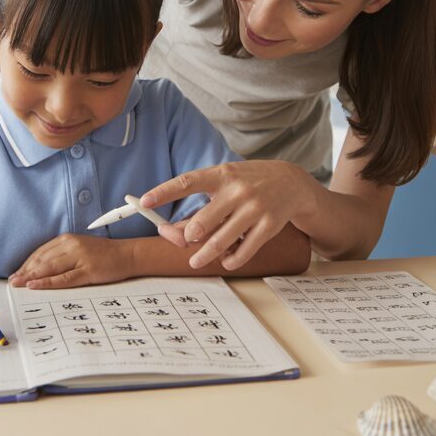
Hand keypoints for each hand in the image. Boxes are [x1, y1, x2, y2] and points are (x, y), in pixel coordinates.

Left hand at [9, 234, 134, 289]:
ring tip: (19, 284)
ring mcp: (80, 258)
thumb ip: (63, 254)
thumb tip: (41, 268)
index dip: (26, 264)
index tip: (16, 274)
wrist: (128, 254)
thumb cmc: (104, 254)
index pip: (41, 252)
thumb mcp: (80, 248)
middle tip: (12, 281)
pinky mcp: (88, 270)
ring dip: (31, 277)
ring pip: (50, 268)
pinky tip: (35, 285)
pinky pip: (64, 279)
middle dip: (25, 271)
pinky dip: (47, 282)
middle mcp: (72, 245)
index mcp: (67, 239)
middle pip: (42, 260)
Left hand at [141, 160, 314, 270]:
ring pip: (221, 241)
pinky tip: (226, 260)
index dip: (164, 192)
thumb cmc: (247, 183)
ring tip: (197, 261)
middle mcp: (237, 190)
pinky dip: (231, 260)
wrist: (291, 182)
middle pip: (203, 221)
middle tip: (186, 242)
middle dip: (190, 236)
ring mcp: (254, 208)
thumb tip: (172, 233)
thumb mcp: (223, 185)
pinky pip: (244, 251)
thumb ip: (199, 207)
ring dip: (205, 255)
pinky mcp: (268, 226)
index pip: (187, 182)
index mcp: (221, 175)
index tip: (144, 202)